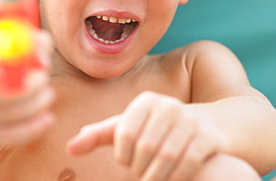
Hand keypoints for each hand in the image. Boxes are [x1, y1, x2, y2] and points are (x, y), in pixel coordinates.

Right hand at [0, 29, 54, 147]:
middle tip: (45, 77)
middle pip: (1, 91)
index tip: (31, 62)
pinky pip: (7, 135)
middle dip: (33, 85)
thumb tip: (42, 47)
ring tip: (47, 94)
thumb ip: (25, 38)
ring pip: (9, 113)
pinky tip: (47, 119)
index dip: (8, 62)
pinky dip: (31, 128)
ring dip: (36, 104)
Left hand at [67, 91, 226, 180]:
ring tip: (152, 178)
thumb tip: (69, 148)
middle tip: (142, 172)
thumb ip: (98, 135)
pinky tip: (172, 178)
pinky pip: (188, 163)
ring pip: (165, 157)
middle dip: (140, 168)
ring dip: (156, 176)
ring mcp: (188, 119)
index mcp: (145, 101)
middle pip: (144, 147)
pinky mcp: (206, 136)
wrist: (205, 125)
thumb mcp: (127, 127)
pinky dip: (177, 178)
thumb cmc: (156, 128)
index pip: (123, 133)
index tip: (128, 161)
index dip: (123, 156)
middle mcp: (167, 105)